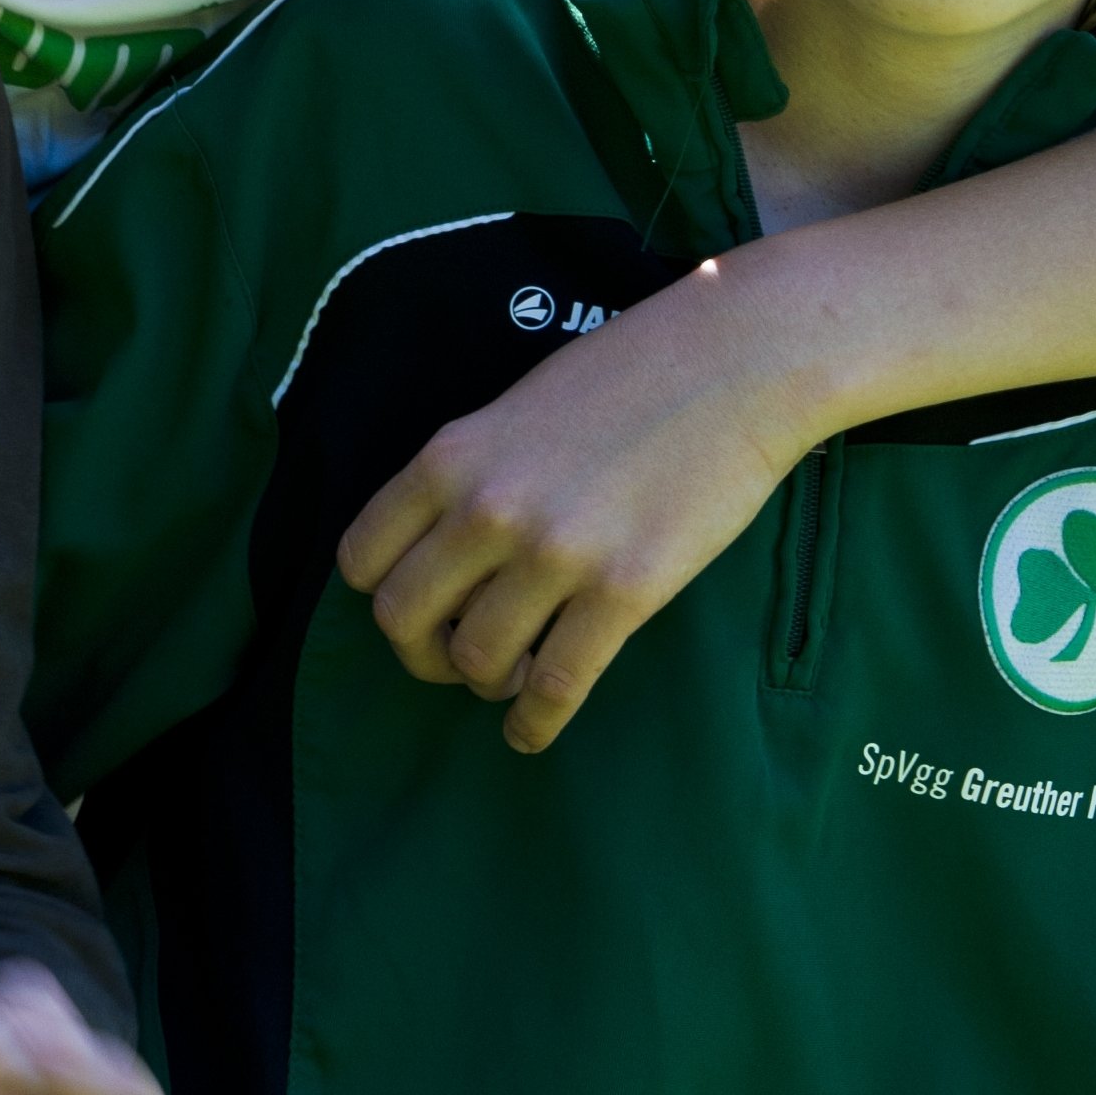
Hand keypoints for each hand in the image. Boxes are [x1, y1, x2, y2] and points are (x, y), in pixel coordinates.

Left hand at [331, 260, 821, 751]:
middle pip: (403, 620)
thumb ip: (470, 474)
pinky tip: (531, 731)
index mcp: (448, 459)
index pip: (363, 558)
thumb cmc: (627, 375)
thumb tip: (444, 546)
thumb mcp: (513, 409)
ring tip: (509, 679)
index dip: (380, 595)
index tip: (411, 608)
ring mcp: (554, 554)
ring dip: (486, 684)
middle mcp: (486, 510)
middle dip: (420, 654)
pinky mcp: (624, 592)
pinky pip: (558, 684)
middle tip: (451, 659)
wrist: (732, 363)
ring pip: (476, 661)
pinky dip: (534, 722)